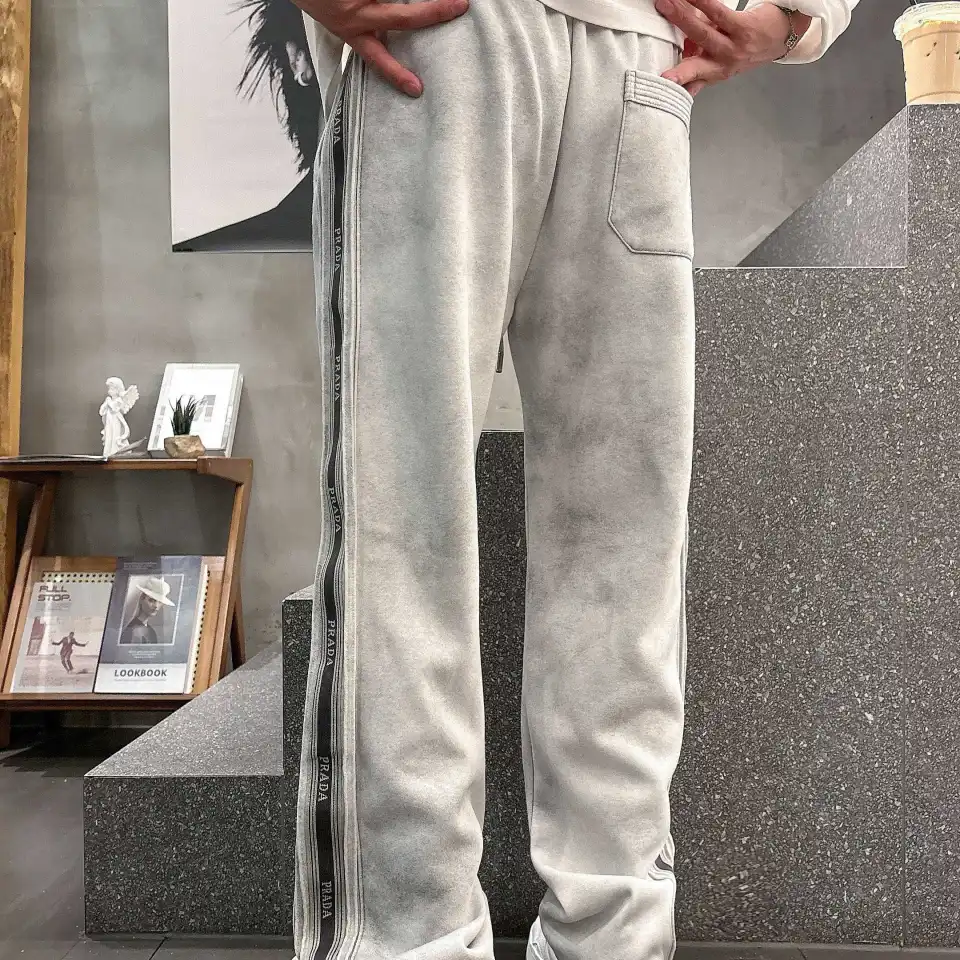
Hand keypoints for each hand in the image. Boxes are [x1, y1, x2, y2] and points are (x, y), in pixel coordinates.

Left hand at [292, 0, 468, 97]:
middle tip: (459, 6)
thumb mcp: (338, 16)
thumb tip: (401, 17)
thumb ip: (368, 22)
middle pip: (402, 17)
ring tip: (436, 2)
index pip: (376, 57)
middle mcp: (355, 15)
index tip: (417, 89)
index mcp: (350, 30)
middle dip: (433, 12)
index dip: (396, 74)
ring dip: (406, 0)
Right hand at [656, 0, 811, 95]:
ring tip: (667, 4)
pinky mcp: (744, 26)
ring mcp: (734, 46)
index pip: (692, 83)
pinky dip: (702, 2)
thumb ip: (698, 66)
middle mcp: (723, 64)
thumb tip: (678, 67)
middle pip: (694, 63)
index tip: (663, 87)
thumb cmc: (748, 47)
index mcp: (715, 74)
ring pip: (702, 32)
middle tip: (660, 68)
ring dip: (682, 17)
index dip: (677, 86)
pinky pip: (719, 12)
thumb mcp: (722, 63)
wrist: (781, 36)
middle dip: (677, 64)